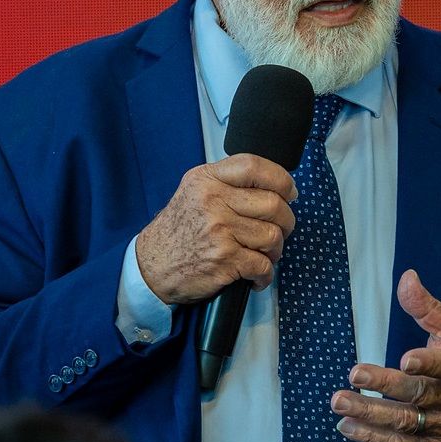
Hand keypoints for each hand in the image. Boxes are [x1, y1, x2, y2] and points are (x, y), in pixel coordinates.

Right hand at [135, 154, 296, 304]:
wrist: (151, 267)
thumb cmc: (177, 232)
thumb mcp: (194, 192)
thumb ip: (227, 183)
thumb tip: (272, 185)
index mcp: (207, 180)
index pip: (254, 166)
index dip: (281, 179)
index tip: (289, 191)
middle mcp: (213, 201)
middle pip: (273, 203)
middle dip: (285, 221)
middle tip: (280, 229)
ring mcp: (219, 230)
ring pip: (273, 235)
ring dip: (276, 250)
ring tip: (264, 254)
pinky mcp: (224, 259)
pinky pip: (263, 264)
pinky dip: (265, 274)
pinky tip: (256, 275)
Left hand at [331, 269, 440, 441]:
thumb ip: (427, 307)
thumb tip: (407, 277)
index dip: (428, 364)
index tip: (404, 359)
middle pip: (419, 394)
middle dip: (385, 385)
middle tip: (354, 374)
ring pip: (404, 422)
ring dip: (369, 413)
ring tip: (339, 402)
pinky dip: (372, 437)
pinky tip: (347, 425)